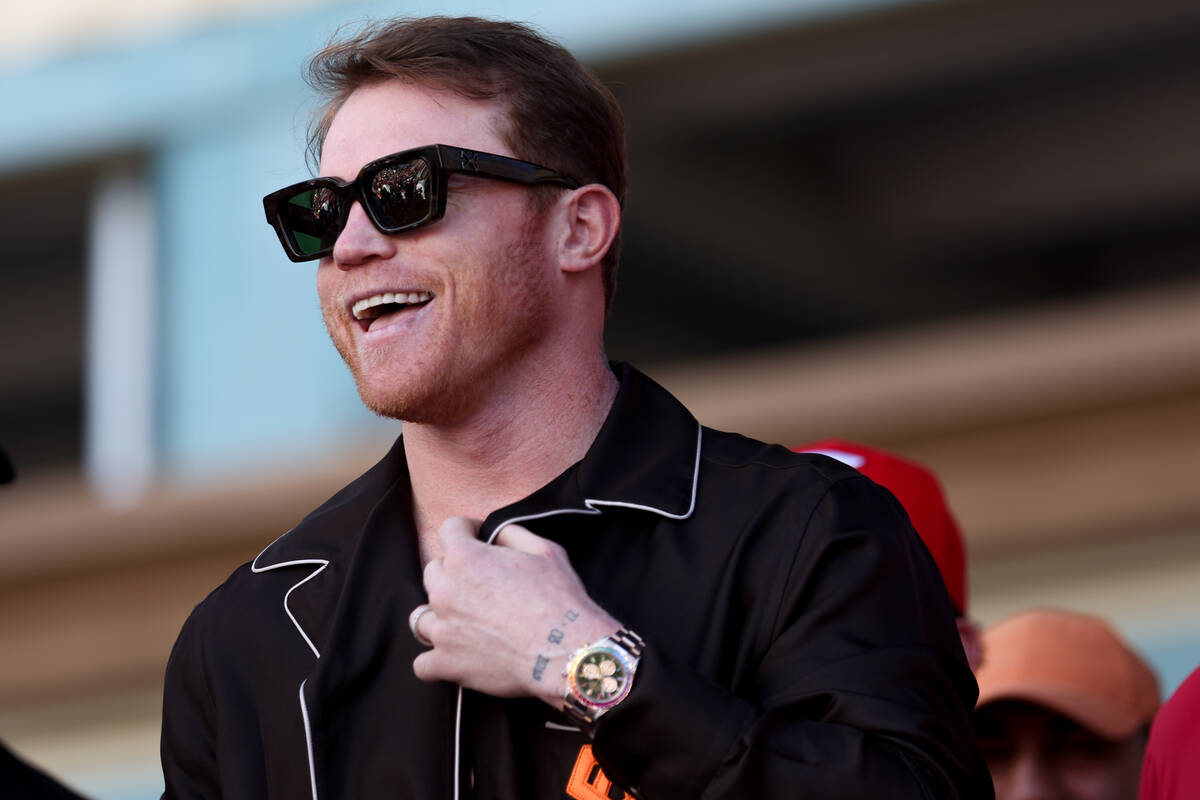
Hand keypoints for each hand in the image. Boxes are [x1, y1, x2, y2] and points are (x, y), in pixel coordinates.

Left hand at [412, 517, 620, 706]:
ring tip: (463, 622)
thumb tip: (494, 533)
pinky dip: (435, 660)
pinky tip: (454, 656)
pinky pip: (423, 664)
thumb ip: (511, 533)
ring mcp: (442, 630)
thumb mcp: (544, 550)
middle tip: (480, 583)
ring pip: (421, 617)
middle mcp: (445, 591)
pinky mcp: (446, 663)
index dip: (467, 529)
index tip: (477, 537)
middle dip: (453, 571)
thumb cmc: (559, 600)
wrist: (566, 651)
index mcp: (466, 558)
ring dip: (439, 616)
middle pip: (433, 571)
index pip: (449, 529)